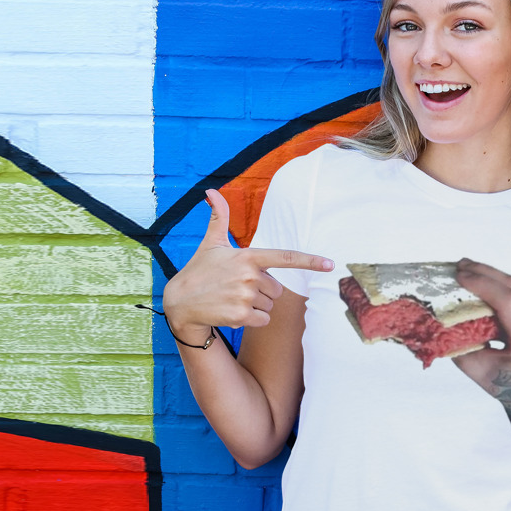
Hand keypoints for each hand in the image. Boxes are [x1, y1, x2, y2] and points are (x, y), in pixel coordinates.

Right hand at [163, 189, 333, 341]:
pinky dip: (253, 320)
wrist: (180, 302)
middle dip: (262, 292)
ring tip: (233, 299)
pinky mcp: (241, 316)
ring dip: (256, 306)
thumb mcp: (210, 243)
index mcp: (248, 257)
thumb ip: (219, 217)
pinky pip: (263, 320)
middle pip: (277, 290)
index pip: (285, 257)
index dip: (310, 261)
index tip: (330, 264)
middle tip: (238, 288)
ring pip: (270, 306)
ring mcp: (245, 296)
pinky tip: (233, 313)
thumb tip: (210, 190)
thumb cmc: (199, 271)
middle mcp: (249, 276)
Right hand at [452, 258, 510, 438]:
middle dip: (486, 272)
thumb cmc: (506, 386)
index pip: (508, 303)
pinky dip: (498, 284)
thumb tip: (441, 320)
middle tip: (460, 265)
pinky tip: (481, 281)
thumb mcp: (479, 370)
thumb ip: (461, 346)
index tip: (460, 277)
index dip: (483, 285)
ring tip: (467, 268)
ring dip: (492, 274)